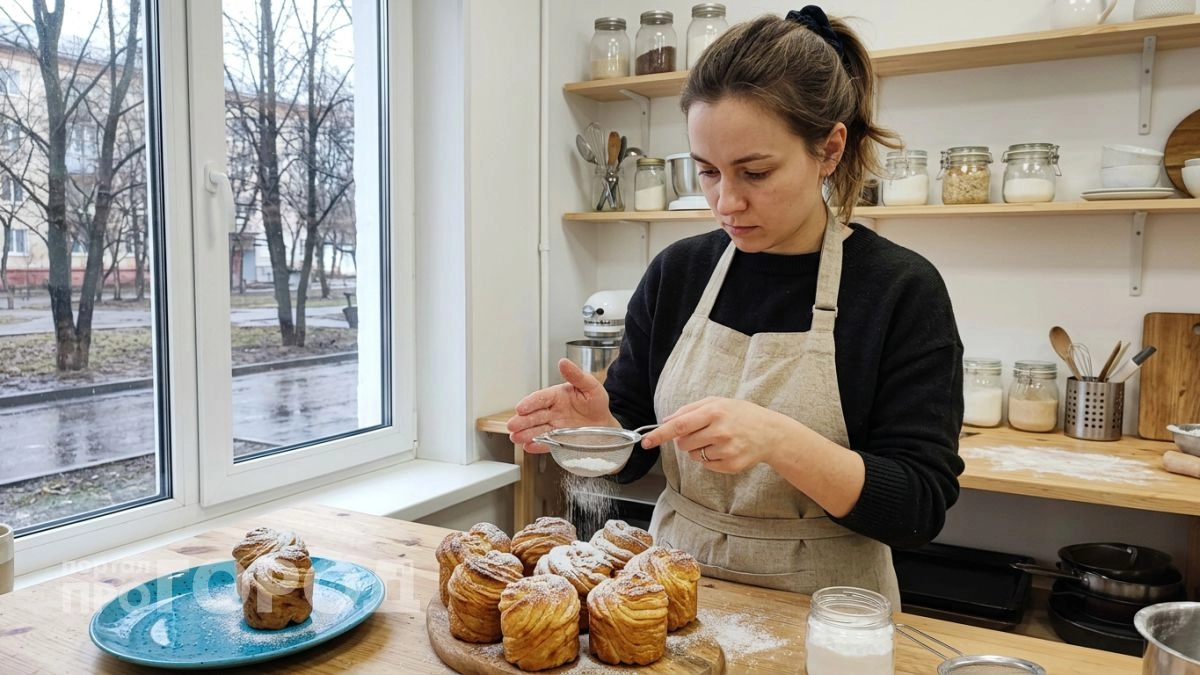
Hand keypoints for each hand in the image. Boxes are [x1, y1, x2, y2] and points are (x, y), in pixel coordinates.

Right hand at [506, 358, 618, 452]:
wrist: (605, 423)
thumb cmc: (596, 402)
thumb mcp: (590, 385)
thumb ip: (576, 375)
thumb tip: (563, 362)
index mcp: (557, 396)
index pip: (540, 398)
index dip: (530, 403)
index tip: (520, 408)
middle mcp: (552, 411)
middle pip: (534, 415)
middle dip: (522, 421)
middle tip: (512, 425)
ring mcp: (554, 426)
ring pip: (537, 429)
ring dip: (525, 434)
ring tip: (516, 438)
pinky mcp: (558, 440)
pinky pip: (546, 443)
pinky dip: (537, 446)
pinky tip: (528, 446)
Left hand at [638, 397, 802, 473]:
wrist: (770, 432)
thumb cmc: (740, 414)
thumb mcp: (717, 403)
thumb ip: (689, 410)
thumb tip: (665, 420)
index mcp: (714, 412)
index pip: (679, 425)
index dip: (660, 434)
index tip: (646, 442)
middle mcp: (720, 431)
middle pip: (683, 443)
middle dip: (685, 440)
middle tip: (702, 432)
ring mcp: (726, 450)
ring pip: (693, 456)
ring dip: (698, 449)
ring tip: (718, 439)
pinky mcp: (731, 465)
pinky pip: (706, 465)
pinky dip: (710, 459)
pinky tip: (725, 450)